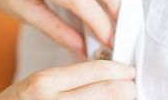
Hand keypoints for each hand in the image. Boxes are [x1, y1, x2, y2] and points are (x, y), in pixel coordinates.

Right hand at [0, 61, 136, 99]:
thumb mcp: (35, 86)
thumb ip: (66, 79)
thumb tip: (104, 73)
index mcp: (45, 83)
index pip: (98, 70)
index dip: (121, 70)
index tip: (129, 72)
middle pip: (111, 92)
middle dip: (128, 89)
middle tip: (132, 87)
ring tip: (122, 98)